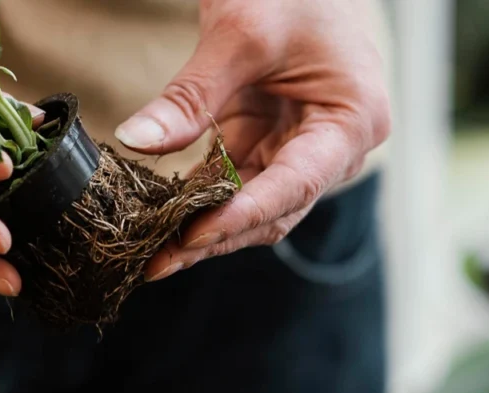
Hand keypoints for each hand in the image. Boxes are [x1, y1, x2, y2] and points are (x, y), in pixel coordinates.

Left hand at [114, 0, 391, 280]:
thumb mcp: (241, 34)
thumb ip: (191, 95)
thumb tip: (137, 140)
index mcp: (351, 121)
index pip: (294, 185)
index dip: (240, 216)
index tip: (191, 237)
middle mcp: (333, 149)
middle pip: (271, 211)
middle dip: (212, 238)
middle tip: (154, 263)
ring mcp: (300, 150)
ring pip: (248, 207)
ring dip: (199, 230)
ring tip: (148, 252)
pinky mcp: (268, 145)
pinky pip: (231, 185)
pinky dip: (196, 202)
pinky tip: (157, 221)